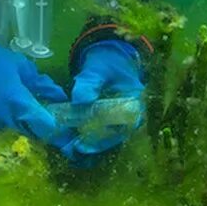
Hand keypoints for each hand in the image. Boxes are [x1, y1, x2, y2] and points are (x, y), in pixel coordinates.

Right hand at [0, 33, 68, 145]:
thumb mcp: (23, 68)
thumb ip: (42, 85)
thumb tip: (59, 96)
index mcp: (20, 104)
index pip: (46, 126)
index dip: (57, 127)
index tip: (64, 123)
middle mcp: (8, 120)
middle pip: (34, 135)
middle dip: (43, 130)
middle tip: (49, 120)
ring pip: (18, 134)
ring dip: (27, 128)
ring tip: (32, 116)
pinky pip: (3, 130)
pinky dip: (11, 125)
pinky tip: (12, 114)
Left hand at [65, 39, 145, 160]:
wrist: (107, 57)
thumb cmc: (107, 61)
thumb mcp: (98, 69)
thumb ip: (90, 83)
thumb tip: (80, 99)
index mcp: (135, 103)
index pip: (124, 126)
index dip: (106, 138)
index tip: (86, 143)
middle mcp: (131, 115)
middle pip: (115, 136)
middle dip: (95, 144)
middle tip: (75, 148)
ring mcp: (120, 118)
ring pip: (107, 137)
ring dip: (91, 144)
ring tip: (71, 147)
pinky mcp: (109, 120)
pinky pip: (100, 132)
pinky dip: (88, 137)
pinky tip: (73, 141)